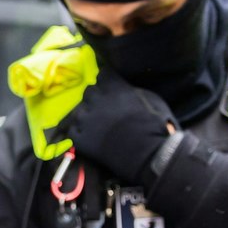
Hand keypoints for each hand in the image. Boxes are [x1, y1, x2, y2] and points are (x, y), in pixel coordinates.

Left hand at [62, 72, 176, 183]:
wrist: (144, 154)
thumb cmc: (154, 125)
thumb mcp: (151, 98)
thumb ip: (132, 90)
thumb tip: (125, 90)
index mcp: (114, 87)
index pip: (103, 74)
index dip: (107, 80)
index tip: (111, 85)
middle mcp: (96, 100)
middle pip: (89, 90)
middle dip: (96, 96)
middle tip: (104, 106)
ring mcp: (85, 119)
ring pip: (79, 110)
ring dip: (86, 114)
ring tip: (95, 122)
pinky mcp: (80, 138)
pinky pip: (73, 129)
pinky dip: (80, 131)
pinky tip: (89, 135)